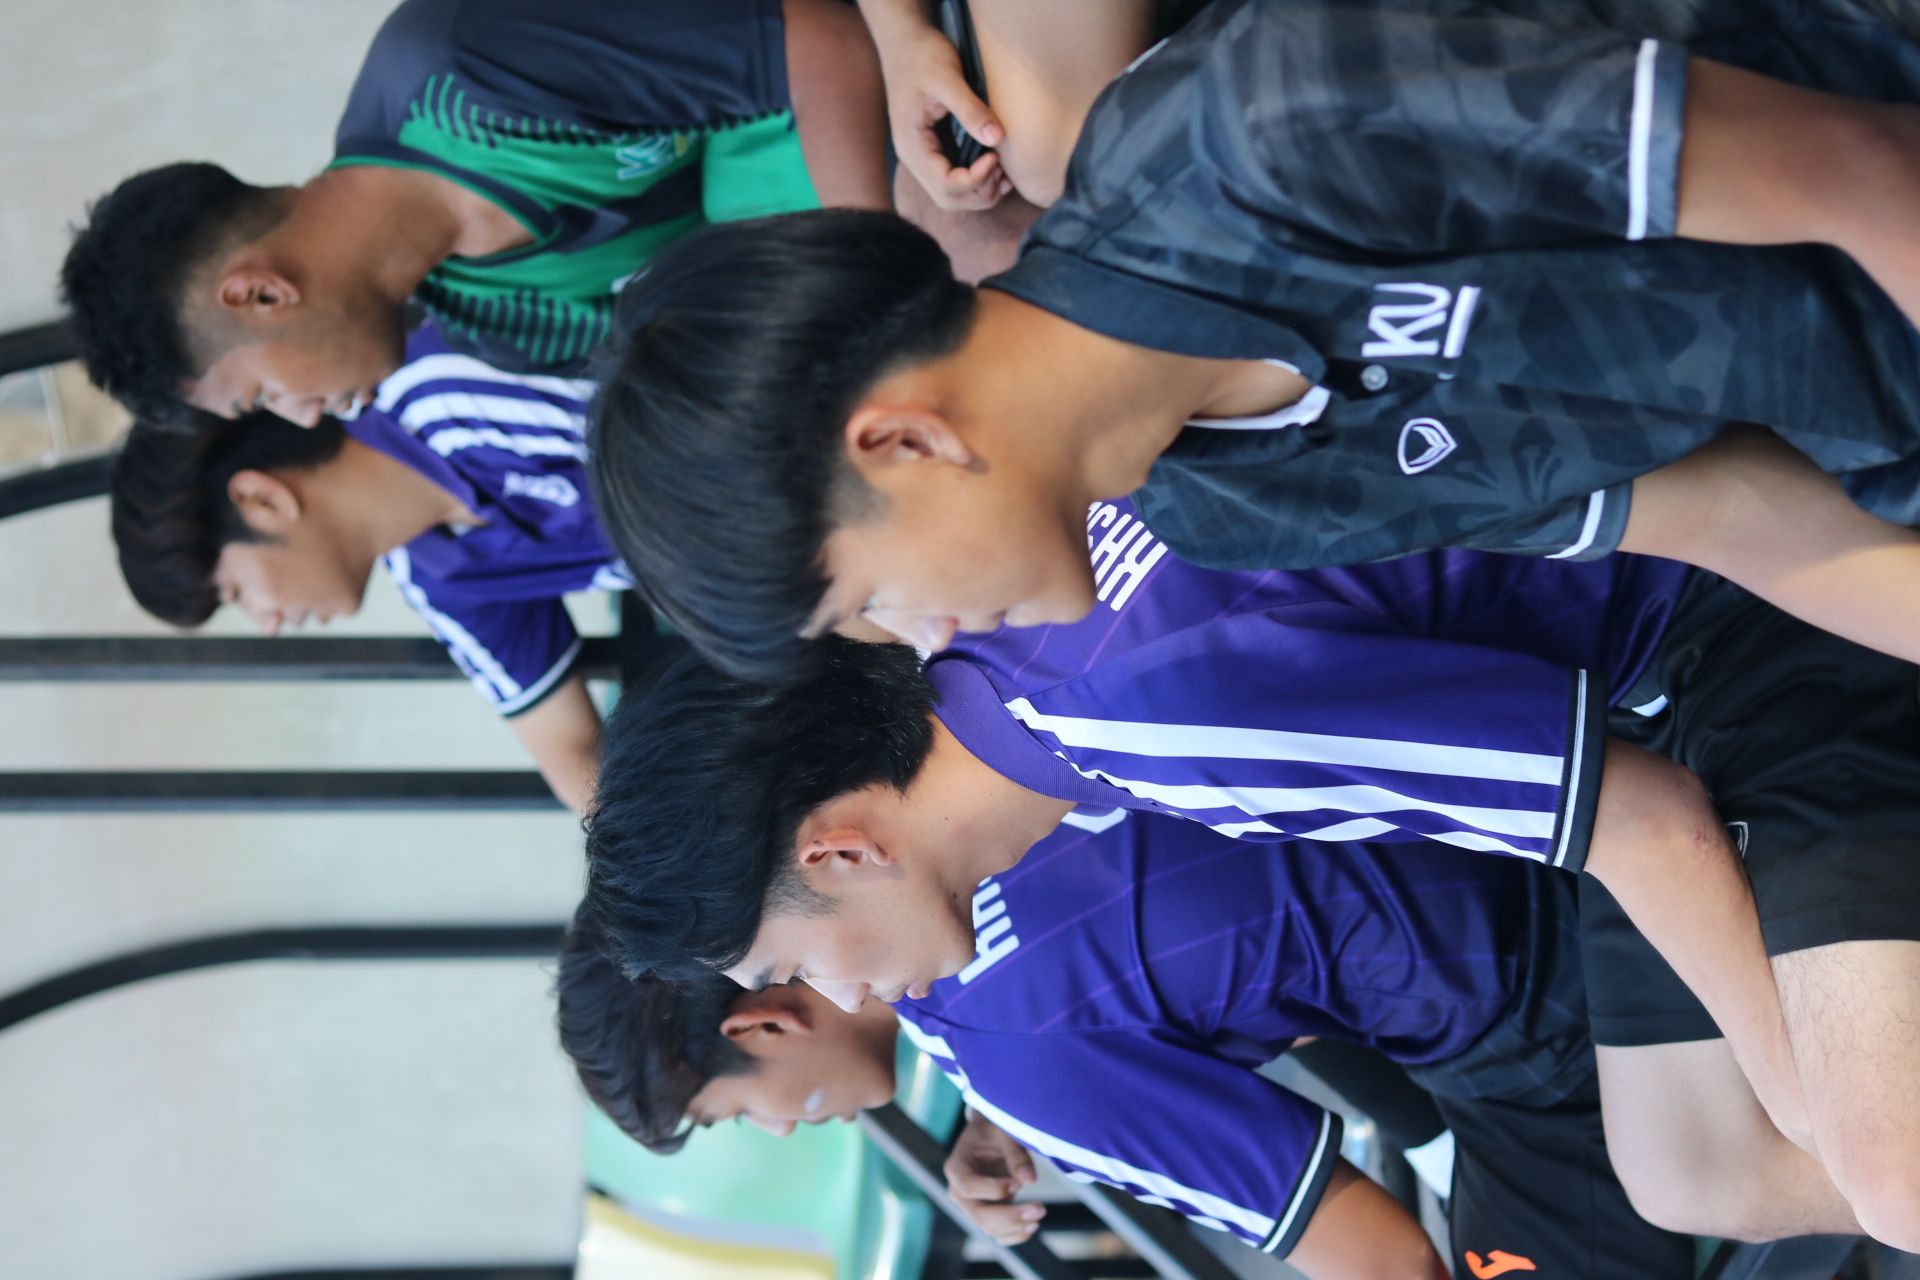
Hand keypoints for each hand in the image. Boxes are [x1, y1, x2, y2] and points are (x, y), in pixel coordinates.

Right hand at [872, 11, 1009, 209]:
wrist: (904, 42)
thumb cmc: (922, 55)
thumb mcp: (947, 76)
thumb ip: (971, 109)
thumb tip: (997, 138)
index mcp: (912, 145)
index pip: (945, 185)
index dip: (975, 179)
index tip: (995, 156)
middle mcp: (915, 158)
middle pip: (949, 199)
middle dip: (980, 192)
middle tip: (1002, 168)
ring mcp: (923, 157)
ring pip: (953, 196)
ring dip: (981, 191)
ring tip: (1004, 171)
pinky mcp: (935, 150)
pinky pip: (955, 180)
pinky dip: (978, 182)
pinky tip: (998, 168)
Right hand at [944, 1110, 1044, 1243]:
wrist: (991, 1134)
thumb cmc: (994, 1129)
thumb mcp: (1003, 1133)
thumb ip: (1016, 1155)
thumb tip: (1029, 1181)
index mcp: (956, 1167)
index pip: (968, 1187)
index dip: (992, 1189)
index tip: (1018, 1183)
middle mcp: (959, 1191)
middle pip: (979, 1214)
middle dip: (1010, 1216)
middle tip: (1040, 1208)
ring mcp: (972, 1205)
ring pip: (989, 1228)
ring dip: (1016, 1226)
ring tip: (1040, 1214)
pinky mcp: (986, 1213)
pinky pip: (997, 1233)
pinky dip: (1014, 1234)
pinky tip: (1032, 1226)